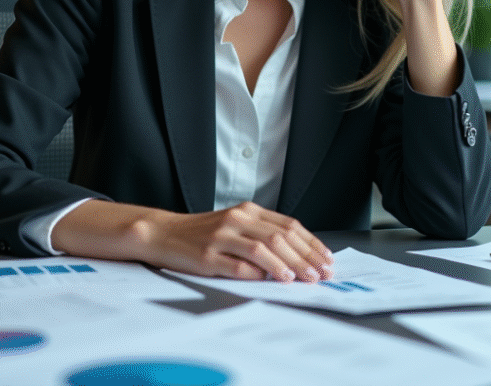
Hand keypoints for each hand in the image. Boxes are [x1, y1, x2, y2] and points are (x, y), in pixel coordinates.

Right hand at [141, 202, 334, 281]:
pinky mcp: (208, 255)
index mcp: (248, 211)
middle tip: (320, 274)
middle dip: (305, 257)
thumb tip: (298, 257)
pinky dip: (258, 273)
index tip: (326, 260)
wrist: (164, 233)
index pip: (289, 225)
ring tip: (301, 278)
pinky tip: (271, 279)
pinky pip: (238, 265)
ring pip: (263, 248)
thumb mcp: (236, 225)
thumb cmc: (203, 233)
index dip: (311, 244)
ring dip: (286, 265)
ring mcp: (222, 236)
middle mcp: (237, 219)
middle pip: (280, 237)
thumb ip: (263, 235)